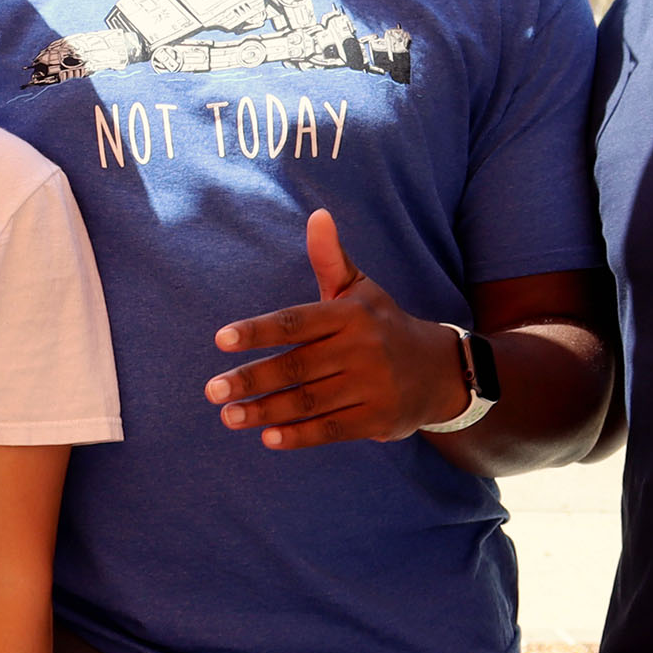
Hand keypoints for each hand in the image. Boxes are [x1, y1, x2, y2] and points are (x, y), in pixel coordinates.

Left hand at [206, 209, 469, 447]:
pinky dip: (299, 435)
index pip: (295, 322)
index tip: (220, 340)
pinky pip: (332, 429)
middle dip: (251, 379)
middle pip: (296, 366)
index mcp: (349, 314)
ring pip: (309, 401)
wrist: (439, 371)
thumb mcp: (360, 289)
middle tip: (213, 390)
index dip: (258, 331)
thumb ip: (330, 258)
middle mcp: (362, 349)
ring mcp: (372, 386)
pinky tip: (268, 437)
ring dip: (265, 411)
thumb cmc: (382, 324)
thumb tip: (317, 215)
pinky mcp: (379, 419)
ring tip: (230, 416)